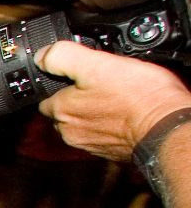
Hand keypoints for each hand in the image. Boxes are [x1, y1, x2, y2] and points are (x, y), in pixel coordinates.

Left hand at [37, 40, 190, 159]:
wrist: (167, 128)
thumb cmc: (138, 98)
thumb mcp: (96, 64)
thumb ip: (62, 56)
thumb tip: (42, 55)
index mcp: (61, 111)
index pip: (45, 97)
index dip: (59, 83)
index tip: (78, 76)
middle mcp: (71, 132)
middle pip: (64, 111)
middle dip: (77, 99)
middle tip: (101, 84)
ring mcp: (91, 144)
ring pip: (84, 123)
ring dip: (95, 112)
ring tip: (117, 98)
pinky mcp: (111, 152)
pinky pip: (104, 134)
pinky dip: (111, 124)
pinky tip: (126, 113)